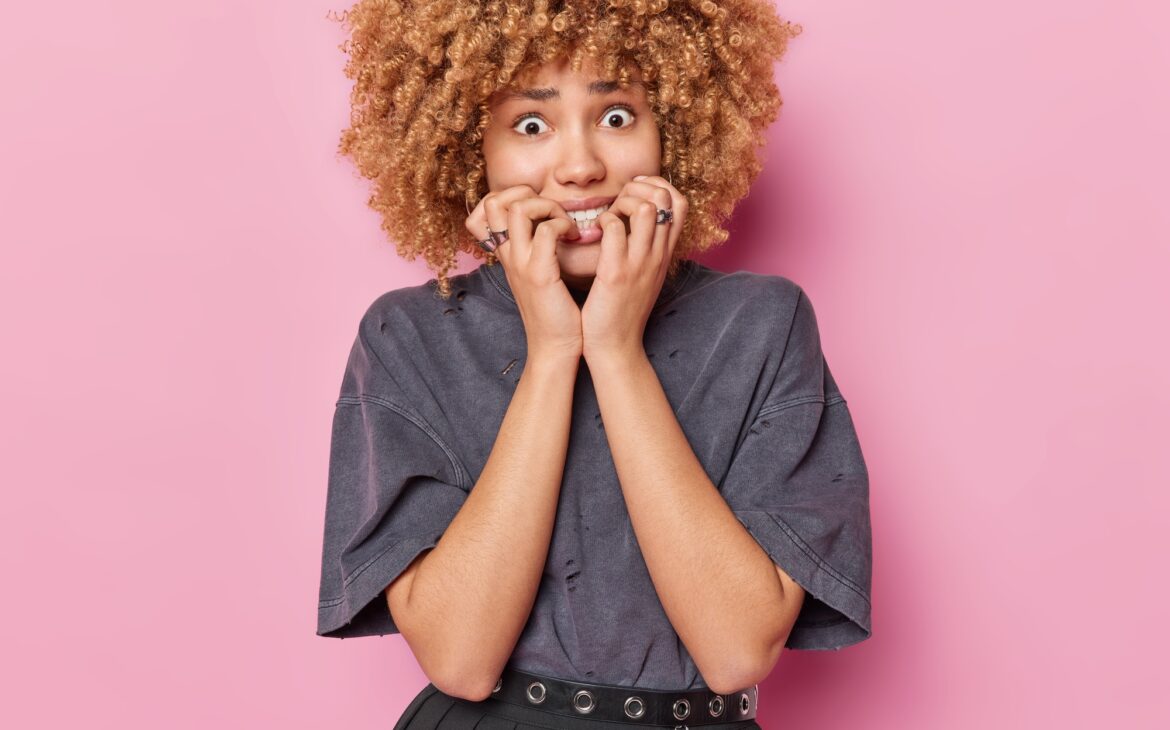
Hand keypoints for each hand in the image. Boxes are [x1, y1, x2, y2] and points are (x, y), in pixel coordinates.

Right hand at [465, 185, 583, 362]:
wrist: (555, 348)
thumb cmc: (555, 314)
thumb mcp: (540, 276)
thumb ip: (539, 251)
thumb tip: (554, 225)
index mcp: (507, 254)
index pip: (489, 208)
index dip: (513, 196)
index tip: (542, 210)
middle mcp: (508, 255)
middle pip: (495, 201)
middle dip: (526, 193)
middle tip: (552, 212)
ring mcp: (520, 264)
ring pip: (517, 209)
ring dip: (547, 206)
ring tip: (565, 224)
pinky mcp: (539, 274)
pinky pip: (545, 231)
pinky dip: (564, 225)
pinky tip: (575, 238)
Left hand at [581, 175, 687, 364]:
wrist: (615, 347)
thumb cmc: (623, 310)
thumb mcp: (644, 276)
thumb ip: (645, 249)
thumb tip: (636, 223)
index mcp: (665, 255)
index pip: (680, 203)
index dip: (658, 187)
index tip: (634, 194)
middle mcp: (658, 255)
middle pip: (667, 198)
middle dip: (640, 188)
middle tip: (618, 203)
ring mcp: (640, 263)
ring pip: (645, 208)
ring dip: (622, 202)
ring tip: (607, 218)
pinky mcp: (616, 273)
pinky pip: (613, 228)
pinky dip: (601, 222)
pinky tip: (592, 235)